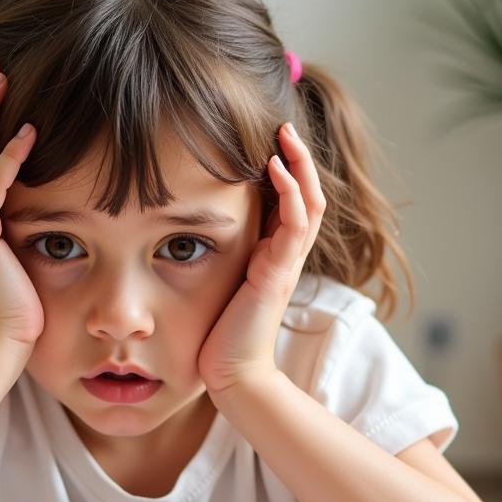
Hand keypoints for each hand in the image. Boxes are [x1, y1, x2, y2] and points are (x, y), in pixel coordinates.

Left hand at [198, 122, 326, 395]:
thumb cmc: (221, 335)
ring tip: (285, 134)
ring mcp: (286, 265)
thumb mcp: (221, 284)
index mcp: (275, 257)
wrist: (233, 375)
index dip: (289, 172)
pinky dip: (289, 193)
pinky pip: (293, 225)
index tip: (272, 143)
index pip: (293, 204)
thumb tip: (192, 231)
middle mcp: (287, 257)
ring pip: (309, 203)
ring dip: (299, 165)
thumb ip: (221, 259)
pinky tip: (275, 168)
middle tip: (285, 126)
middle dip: (300, 158)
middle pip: (309, 195)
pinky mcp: (277, 274)